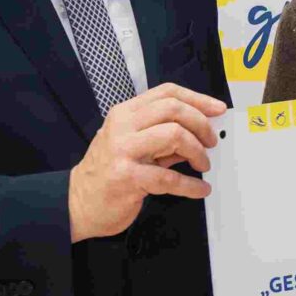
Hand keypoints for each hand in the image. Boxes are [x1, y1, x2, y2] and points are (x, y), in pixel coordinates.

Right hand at [69, 83, 229, 241]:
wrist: (77, 202)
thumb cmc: (107, 172)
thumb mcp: (132, 145)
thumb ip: (163, 136)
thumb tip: (199, 131)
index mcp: (125, 114)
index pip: (167, 93)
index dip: (197, 99)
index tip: (217, 109)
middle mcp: (123, 127)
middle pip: (173, 109)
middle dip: (201, 124)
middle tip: (211, 141)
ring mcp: (123, 151)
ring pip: (174, 135)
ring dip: (197, 151)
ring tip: (203, 164)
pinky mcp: (127, 178)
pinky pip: (169, 178)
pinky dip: (191, 185)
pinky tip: (199, 189)